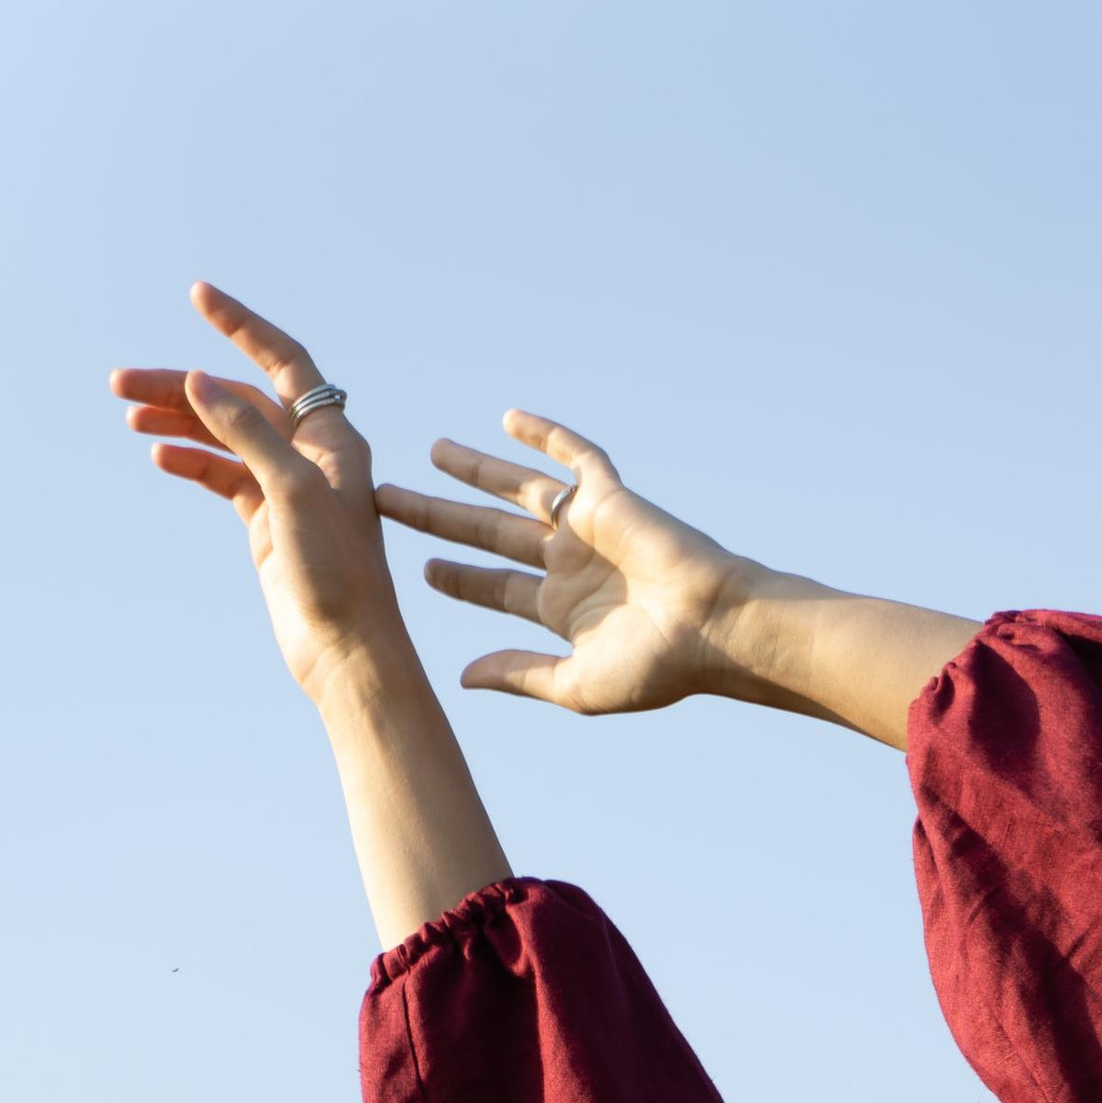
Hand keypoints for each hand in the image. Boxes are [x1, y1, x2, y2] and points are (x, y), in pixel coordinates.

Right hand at [110, 284, 408, 705]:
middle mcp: (312, 456)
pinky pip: (223, 478)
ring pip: (224, 439)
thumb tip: (198, 379)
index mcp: (332, 437)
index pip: (284, 361)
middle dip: (184, 387)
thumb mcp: (291, 489)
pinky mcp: (267, 525)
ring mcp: (287, 491)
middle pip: (238, 400)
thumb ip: (245, 431)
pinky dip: (193, 463)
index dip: (241, 326)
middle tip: (122, 382)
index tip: (198, 295)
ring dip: (179, 423)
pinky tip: (161, 455)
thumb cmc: (336, 573)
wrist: (346, 652)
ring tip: (129, 414)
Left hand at [376, 420, 756, 713]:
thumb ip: (518, 676)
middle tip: (388, 499)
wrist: (713, 628)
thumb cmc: (655, 667)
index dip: (457, 578)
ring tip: (432, 450)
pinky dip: (547, 434)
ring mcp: (588, 527)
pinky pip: (577, 456)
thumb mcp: (575, 684)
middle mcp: (569, 564)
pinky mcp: (611, 498)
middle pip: (488, 533)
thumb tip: (460, 677)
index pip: (495, 587)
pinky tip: (510, 418)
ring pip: (518, 490)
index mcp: (561, 610)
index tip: (420, 567)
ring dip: (476, 470)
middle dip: (438, 517)